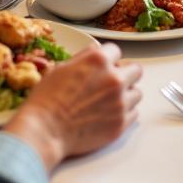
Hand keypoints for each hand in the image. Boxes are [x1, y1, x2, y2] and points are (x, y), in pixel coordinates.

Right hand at [6, 43, 142, 170]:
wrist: (45, 131)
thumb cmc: (47, 100)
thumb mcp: (61, 68)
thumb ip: (84, 58)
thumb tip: (96, 54)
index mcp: (98, 61)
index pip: (116, 51)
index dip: (108, 59)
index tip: (104, 66)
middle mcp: (114, 79)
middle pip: (135, 70)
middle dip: (124, 74)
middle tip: (112, 83)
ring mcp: (120, 102)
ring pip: (137, 93)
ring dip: (126, 94)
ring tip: (110, 101)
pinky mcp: (121, 124)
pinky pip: (134, 113)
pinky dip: (124, 113)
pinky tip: (109, 114)